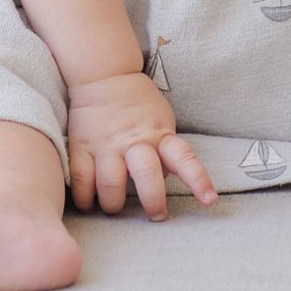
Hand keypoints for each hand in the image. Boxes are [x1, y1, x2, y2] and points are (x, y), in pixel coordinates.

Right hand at [67, 71, 216, 220]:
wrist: (104, 75)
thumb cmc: (138, 102)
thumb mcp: (161, 119)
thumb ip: (165, 149)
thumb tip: (164, 180)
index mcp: (159, 134)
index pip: (184, 158)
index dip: (198, 180)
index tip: (209, 200)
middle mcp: (134, 141)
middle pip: (146, 174)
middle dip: (153, 201)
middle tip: (156, 216)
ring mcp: (106, 145)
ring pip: (110, 183)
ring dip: (113, 204)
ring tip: (114, 207)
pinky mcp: (82, 147)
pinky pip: (81, 180)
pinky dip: (85, 198)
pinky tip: (89, 202)